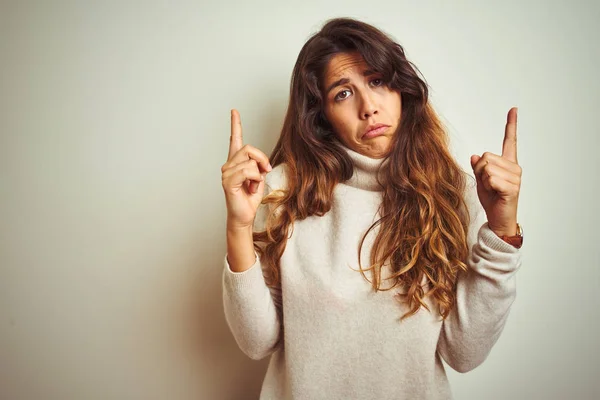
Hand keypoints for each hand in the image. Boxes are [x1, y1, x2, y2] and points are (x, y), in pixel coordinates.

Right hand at [221, 109, 271, 229]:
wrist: (244, 216)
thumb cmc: (250, 198)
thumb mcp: (259, 178)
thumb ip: (259, 165)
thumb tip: (261, 162)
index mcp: (236, 162)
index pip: (235, 140)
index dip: (235, 125)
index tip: (234, 111)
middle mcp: (229, 165)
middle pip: (249, 148)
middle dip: (262, 160)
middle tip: (265, 173)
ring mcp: (226, 173)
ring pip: (250, 161)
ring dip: (258, 174)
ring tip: (253, 186)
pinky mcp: (227, 181)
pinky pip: (247, 171)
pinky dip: (254, 180)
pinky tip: (250, 188)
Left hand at [470, 107, 521, 236]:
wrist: (499, 219)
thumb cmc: (492, 200)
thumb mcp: (481, 181)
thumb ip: (479, 167)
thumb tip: (475, 156)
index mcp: (508, 164)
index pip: (510, 141)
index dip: (511, 125)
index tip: (513, 109)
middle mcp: (514, 168)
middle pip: (486, 156)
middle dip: (480, 170)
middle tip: (488, 184)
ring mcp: (515, 177)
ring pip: (486, 167)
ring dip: (483, 179)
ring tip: (492, 190)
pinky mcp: (512, 187)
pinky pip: (490, 178)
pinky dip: (488, 186)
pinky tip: (495, 193)